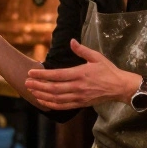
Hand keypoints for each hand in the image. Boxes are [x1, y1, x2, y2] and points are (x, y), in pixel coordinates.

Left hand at [24, 39, 138, 110]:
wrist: (120, 87)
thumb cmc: (108, 71)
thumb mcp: (96, 57)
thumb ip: (82, 50)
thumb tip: (71, 41)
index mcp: (80, 74)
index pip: (56, 75)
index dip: (42, 75)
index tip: (30, 73)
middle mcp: (78, 87)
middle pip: (53, 88)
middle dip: (37, 86)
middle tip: (26, 83)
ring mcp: (79, 97)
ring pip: (56, 98)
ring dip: (42, 95)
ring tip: (31, 91)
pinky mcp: (80, 104)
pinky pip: (63, 106)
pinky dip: (51, 104)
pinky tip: (43, 101)